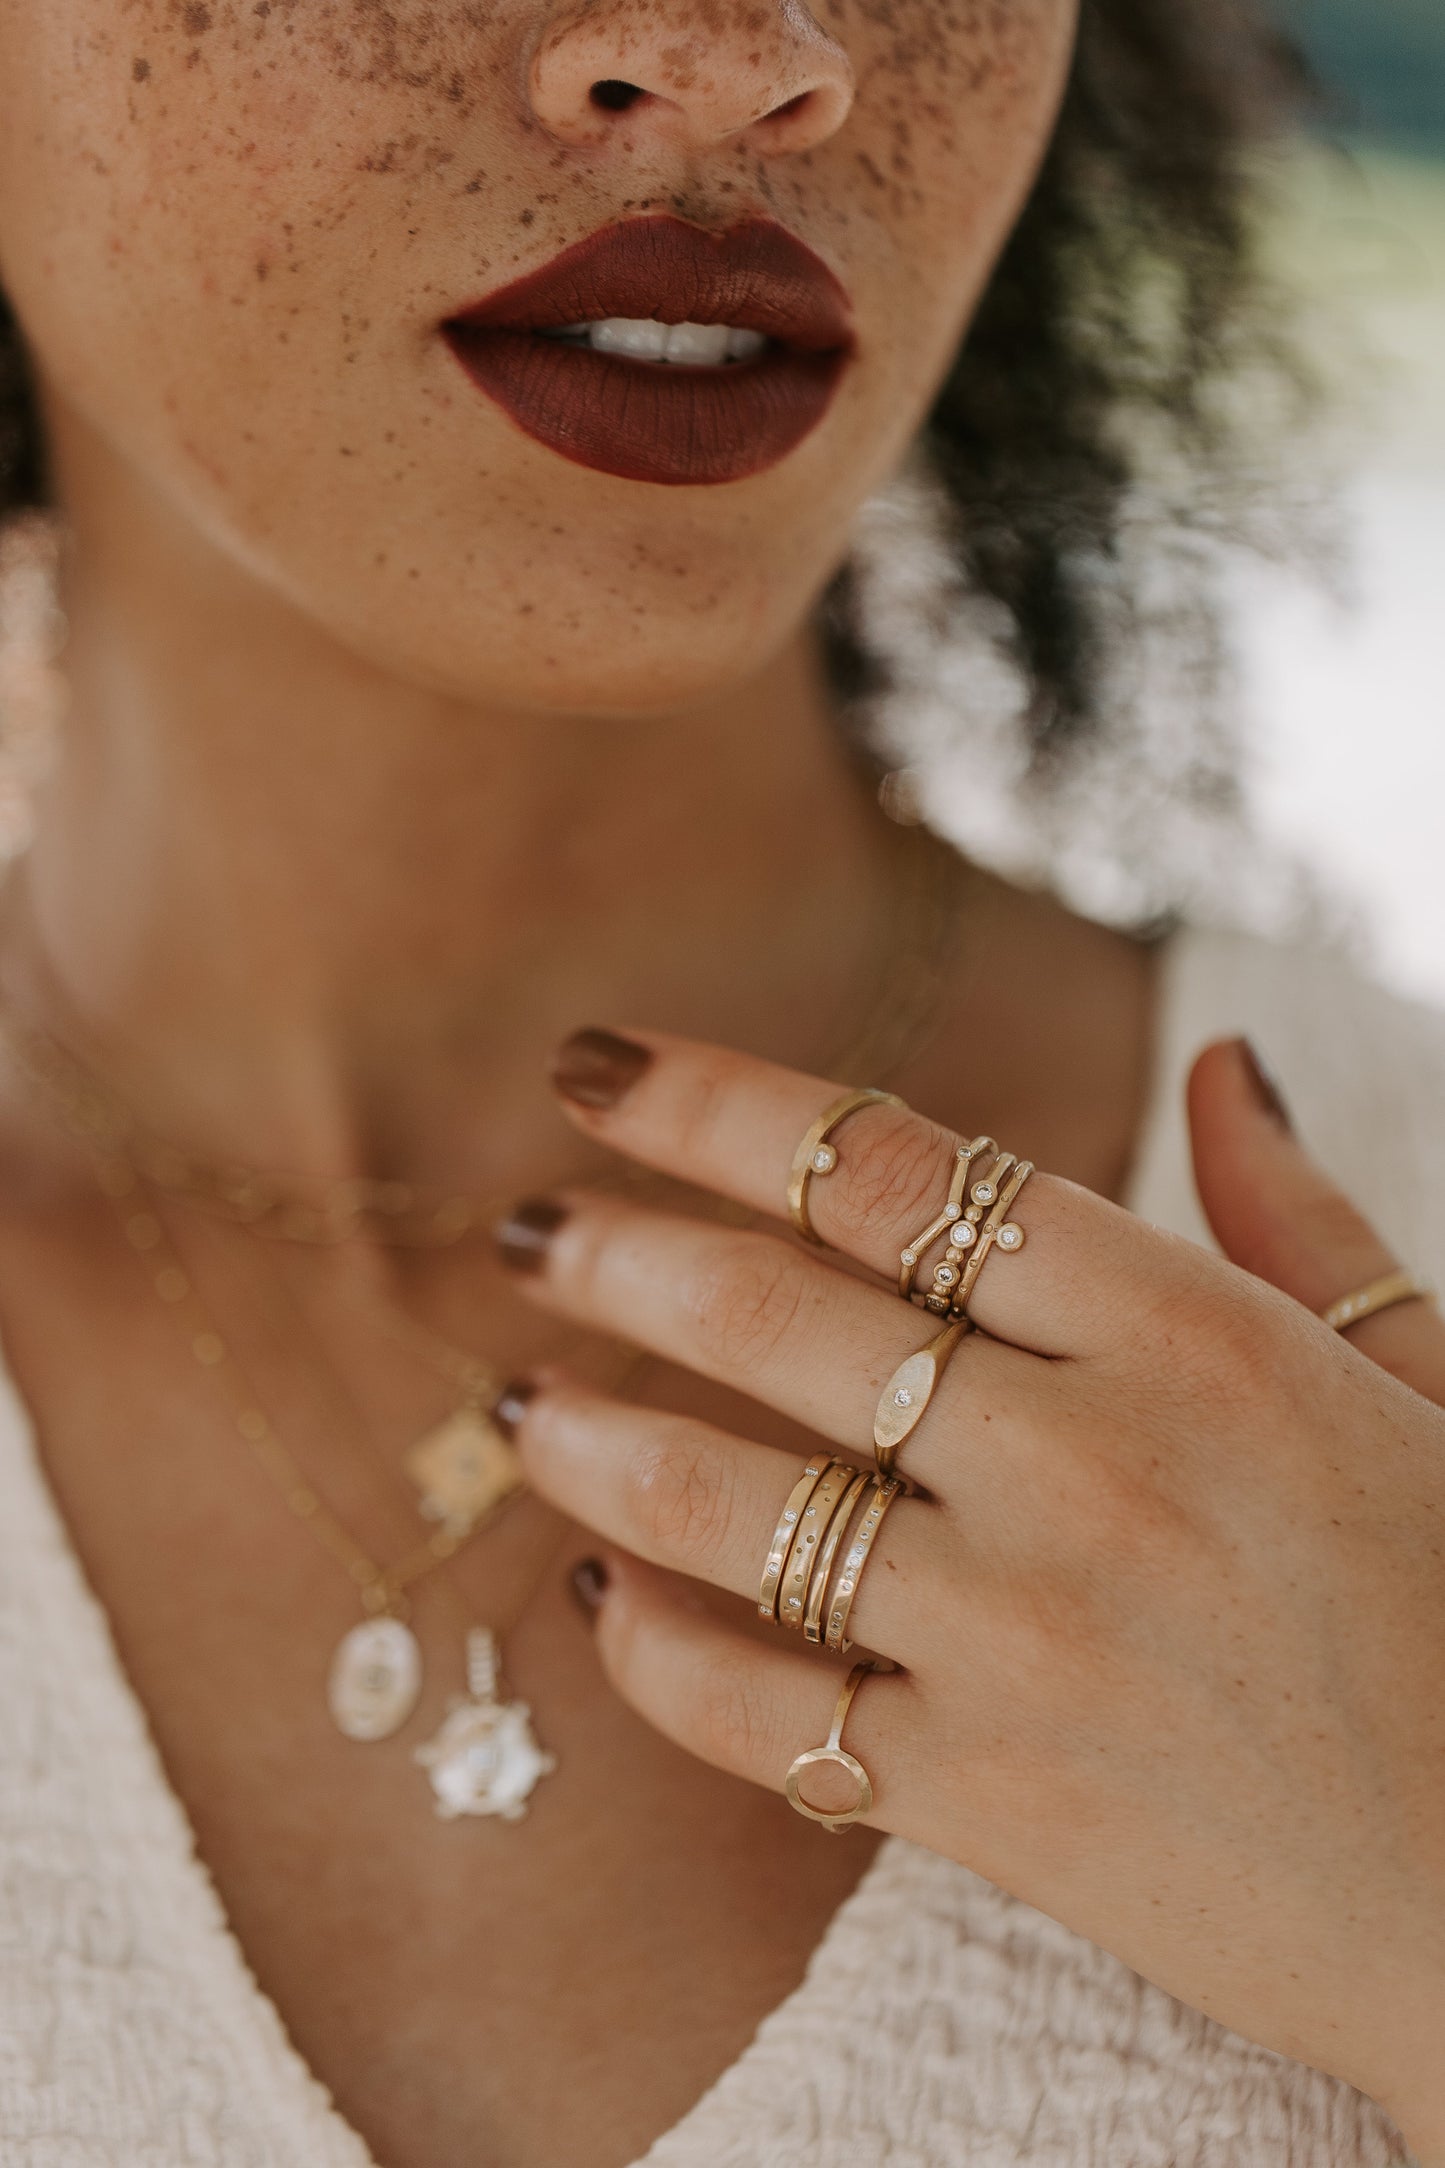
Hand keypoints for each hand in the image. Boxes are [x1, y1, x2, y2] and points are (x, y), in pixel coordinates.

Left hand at [496, 1028, 1444, 2156]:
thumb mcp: (1421, 1381)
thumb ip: (1298, 1220)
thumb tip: (1223, 1059)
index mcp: (1190, 1332)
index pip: (894, 1171)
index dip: (715, 1106)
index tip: (596, 1073)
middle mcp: (1086, 1460)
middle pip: (779, 1314)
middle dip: (617, 1256)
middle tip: (527, 1232)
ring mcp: (1023, 1634)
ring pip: (730, 1505)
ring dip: (593, 1443)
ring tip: (516, 1410)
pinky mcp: (985, 1797)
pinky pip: (757, 1704)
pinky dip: (653, 1652)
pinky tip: (602, 1599)